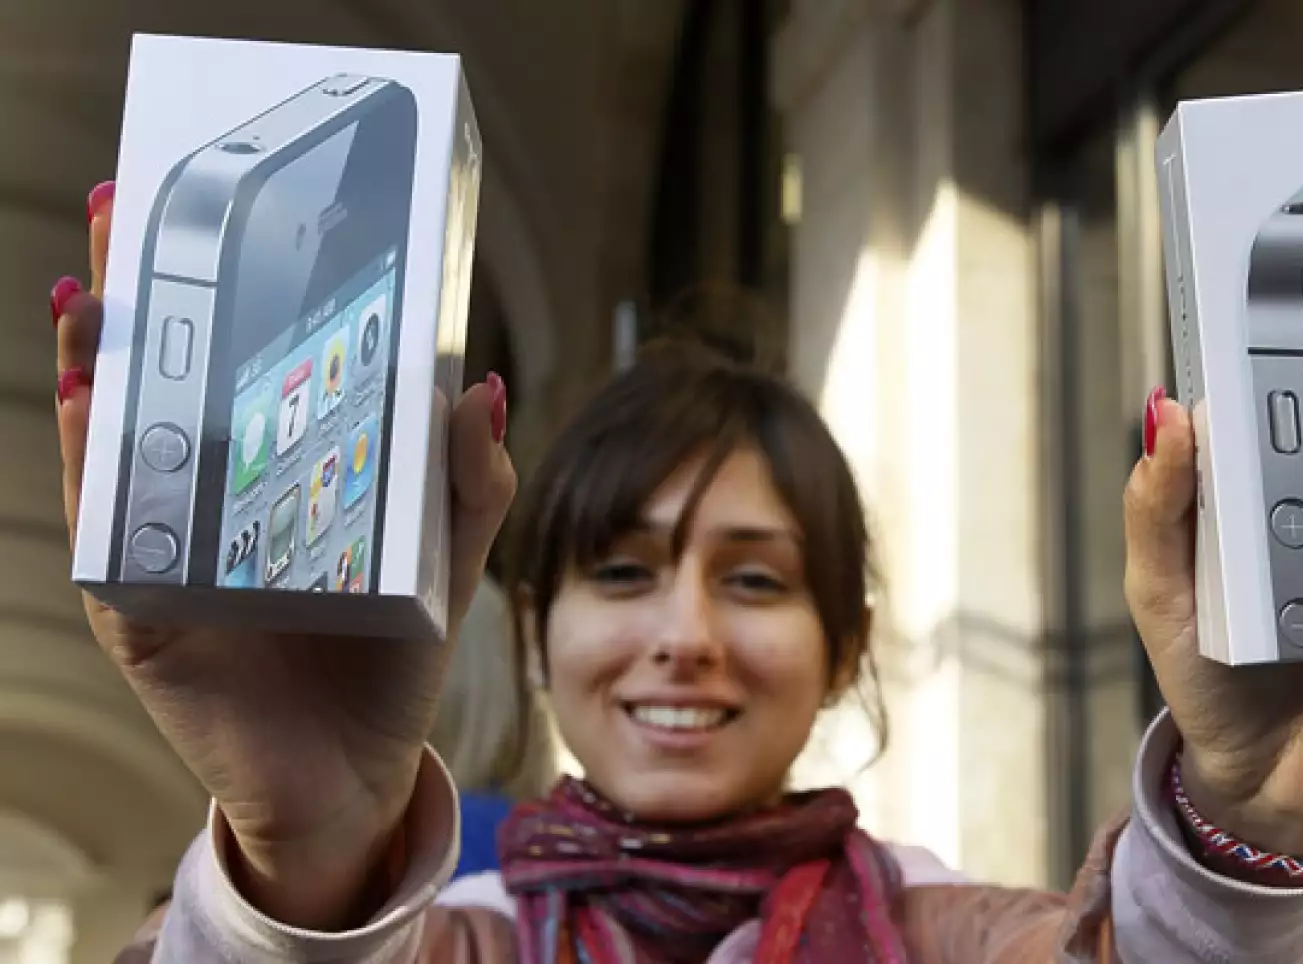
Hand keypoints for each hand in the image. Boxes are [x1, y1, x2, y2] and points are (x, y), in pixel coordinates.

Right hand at [54, 184, 516, 927]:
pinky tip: (86, 403)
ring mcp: (168, 551)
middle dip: (136, 290)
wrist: (352, 778)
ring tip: (89, 288)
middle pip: (163, 377)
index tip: (215, 197)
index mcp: (280, 473)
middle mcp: (212, 499)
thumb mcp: (444, 562)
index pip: (242, 363)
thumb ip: (466, 482)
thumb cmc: (390, 663)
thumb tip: (481, 385)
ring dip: (94, 362)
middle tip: (120, 199)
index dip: (223, 286)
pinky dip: (92, 469)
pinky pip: (106, 532)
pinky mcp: (143, 613)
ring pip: (115, 439)